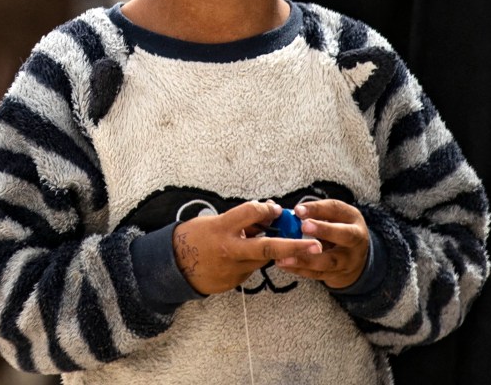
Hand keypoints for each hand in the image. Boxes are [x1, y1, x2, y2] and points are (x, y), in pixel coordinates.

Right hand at [172, 200, 322, 295]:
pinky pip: (251, 268)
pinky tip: (238, 258)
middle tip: (315, 245)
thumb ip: (240, 221)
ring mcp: (234, 268)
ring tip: (261, 242)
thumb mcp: (213, 222)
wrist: (175, 266)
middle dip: (295, 246)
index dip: (267, 209)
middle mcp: (230, 250)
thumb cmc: (193, 238)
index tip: (276, 209)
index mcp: (222, 229)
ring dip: (270, 251)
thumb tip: (265, 215)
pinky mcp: (235, 281)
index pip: (252, 213)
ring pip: (263, 259)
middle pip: (268, 247)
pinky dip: (251, 261)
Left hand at [273, 199, 370, 289]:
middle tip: (304, 227)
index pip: (337, 210)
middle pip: (345, 235)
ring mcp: (347, 260)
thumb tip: (291, 211)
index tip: (298, 210)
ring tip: (286, 256)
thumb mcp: (333, 216)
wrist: (354, 259)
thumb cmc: (337, 229)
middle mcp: (355, 240)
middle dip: (324, 230)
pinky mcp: (337, 274)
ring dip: (306, 259)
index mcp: (352, 219)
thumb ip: (315, 212)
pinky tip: (284, 264)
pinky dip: (300, 269)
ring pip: (329, 261)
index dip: (318, 209)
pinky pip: (318, 274)